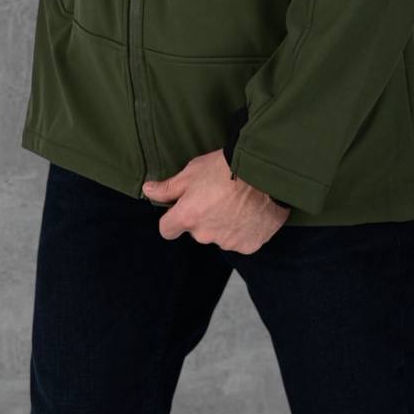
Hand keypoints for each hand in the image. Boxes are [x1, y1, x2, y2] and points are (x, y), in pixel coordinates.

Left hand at [142, 149, 290, 253]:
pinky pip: (240, 240)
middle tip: (217, 195)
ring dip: (223, 223)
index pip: (167, 229)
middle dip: (202, 217)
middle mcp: (205, 235)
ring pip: (219, 235)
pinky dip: (243, 229)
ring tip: (237, 201)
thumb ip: (168, 187)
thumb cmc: (226, 167)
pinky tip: (250, 211)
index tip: (183, 207)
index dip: (173, 218)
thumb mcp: (192, 170)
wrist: (265, 172)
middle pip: (196, 230)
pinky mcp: (248, 246)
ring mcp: (227, 242)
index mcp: (188, 217)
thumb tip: (147, 190)